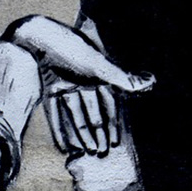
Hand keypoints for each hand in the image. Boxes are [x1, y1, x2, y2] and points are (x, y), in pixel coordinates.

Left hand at [5, 17, 153, 155]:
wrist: (39, 38)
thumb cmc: (72, 49)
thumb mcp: (98, 66)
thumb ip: (122, 78)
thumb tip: (151, 82)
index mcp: (98, 73)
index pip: (109, 103)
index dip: (113, 123)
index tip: (115, 142)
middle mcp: (83, 79)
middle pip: (91, 111)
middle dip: (96, 132)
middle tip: (100, 152)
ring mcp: (66, 83)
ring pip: (74, 114)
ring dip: (80, 133)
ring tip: (85, 152)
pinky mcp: (49, 86)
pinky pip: (54, 112)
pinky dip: (58, 128)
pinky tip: (62, 147)